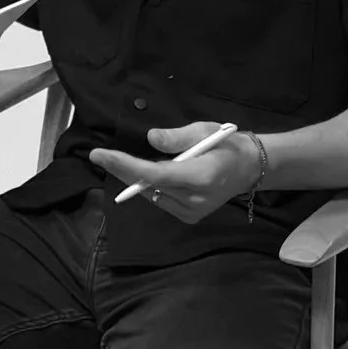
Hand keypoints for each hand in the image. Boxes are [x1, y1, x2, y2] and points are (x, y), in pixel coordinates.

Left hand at [89, 122, 260, 222]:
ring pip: (151, 194)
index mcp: (201, 177)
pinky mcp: (189, 217)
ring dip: (135, 178)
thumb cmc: (226, 144)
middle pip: (148, 186)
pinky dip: (149, 186)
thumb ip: (177, 137)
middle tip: (99, 156)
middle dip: (122, 170)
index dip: (127, 165)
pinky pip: (159, 199)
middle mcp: (194, 200)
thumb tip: (151, 138)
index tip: (102, 155)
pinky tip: (146, 174)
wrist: (248, 168)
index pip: (156, 175)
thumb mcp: (204, 131)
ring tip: (122, 161)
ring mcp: (191, 212)